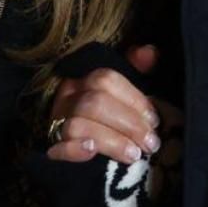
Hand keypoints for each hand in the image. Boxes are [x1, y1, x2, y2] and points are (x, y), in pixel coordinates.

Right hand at [45, 45, 170, 164]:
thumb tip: (149, 52)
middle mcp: (68, 98)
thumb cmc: (113, 119)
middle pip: (95, 102)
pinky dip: (76, 149)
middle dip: (129, 123)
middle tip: (151, 143)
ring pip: (78, 125)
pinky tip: (92, 152)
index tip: (154, 120)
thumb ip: (137, 70)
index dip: (134, 99)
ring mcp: (57, 123)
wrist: (87, 155)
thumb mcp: (125, 93)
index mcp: (85, 80)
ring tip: (134, 154)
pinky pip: (60, 148)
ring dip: (112, 140)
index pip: (106, 79)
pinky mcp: (53, 149)